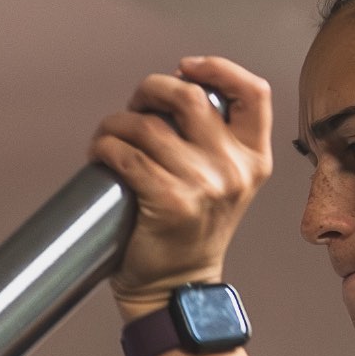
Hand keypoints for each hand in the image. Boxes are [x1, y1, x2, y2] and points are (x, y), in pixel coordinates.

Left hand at [89, 56, 271, 317]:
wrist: (176, 288)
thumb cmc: (190, 231)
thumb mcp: (224, 182)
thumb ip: (214, 139)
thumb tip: (174, 87)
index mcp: (253, 159)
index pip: (254, 93)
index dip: (218, 68)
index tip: (187, 68)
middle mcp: (234, 169)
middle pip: (189, 96)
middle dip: (150, 90)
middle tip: (135, 108)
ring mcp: (204, 186)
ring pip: (147, 126)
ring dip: (116, 124)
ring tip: (109, 138)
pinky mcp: (169, 201)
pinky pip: (126, 154)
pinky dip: (105, 147)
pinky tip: (101, 154)